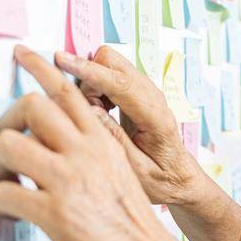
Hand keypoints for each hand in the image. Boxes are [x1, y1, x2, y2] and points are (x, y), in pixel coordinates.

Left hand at [0, 45, 184, 240]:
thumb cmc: (133, 227)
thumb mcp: (120, 175)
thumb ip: (93, 154)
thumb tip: (58, 145)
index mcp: (103, 141)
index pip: (68, 91)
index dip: (41, 68)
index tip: (23, 54)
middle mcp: (87, 153)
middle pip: (31, 106)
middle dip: (6, 122)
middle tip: (6, 146)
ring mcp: (70, 181)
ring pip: (10, 143)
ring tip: (5, 180)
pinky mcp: (56, 214)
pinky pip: (6, 192)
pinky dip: (0, 199)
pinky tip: (12, 210)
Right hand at [54, 46, 205, 206]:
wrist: (178, 177)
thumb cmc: (161, 179)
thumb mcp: (137, 170)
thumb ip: (114, 139)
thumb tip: (88, 111)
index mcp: (156, 117)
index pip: (120, 84)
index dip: (89, 71)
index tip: (62, 61)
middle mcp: (152, 96)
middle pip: (111, 61)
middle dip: (88, 76)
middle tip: (86, 110)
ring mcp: (145, 90)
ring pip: (107, 65)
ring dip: (91, 83)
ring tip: (95, 115)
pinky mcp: (136, 91)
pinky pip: (108, 75)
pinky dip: (96, 87)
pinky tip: (100, 112)